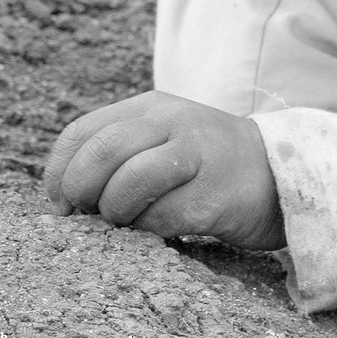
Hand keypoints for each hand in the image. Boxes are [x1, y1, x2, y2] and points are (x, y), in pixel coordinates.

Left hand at [43, 91, 285, 250]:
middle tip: (85, 215)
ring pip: (128, 183)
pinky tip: (160, 227)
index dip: (60, 171)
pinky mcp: (212, 195)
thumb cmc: (205, 165)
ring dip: (114, 212)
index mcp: (152, 107)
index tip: (62, 202)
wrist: (276, 174)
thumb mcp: (161, 140)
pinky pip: (160, 217)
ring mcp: (195, 155)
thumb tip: (64, 198)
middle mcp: (172, 123)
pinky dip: (148, 230)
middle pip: (101, 151)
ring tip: (126, 221)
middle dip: (81, 190)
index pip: (83, 132)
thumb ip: (117, 154)